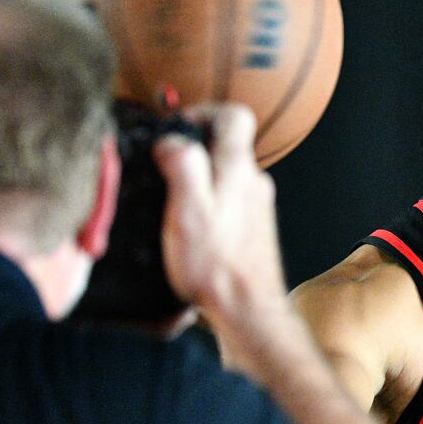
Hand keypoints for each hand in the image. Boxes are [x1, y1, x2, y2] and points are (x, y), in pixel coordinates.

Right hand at [153, 104, 287, 330]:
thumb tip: (172, 141)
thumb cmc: (217, 266)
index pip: (234, 115)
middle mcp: (254, 183)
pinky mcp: (254, 230)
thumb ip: (182, 165)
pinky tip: (192, 232)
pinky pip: (229, 204)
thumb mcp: (187, 209)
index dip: (203, 113)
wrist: (247, 310)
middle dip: (194, 151)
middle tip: (165, 170)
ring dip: (201, 182)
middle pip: (227, 146)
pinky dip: (209, 208)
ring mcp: (257, 207)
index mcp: (237, 169)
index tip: (178, 129)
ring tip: (174, 206)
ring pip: (227, 177)